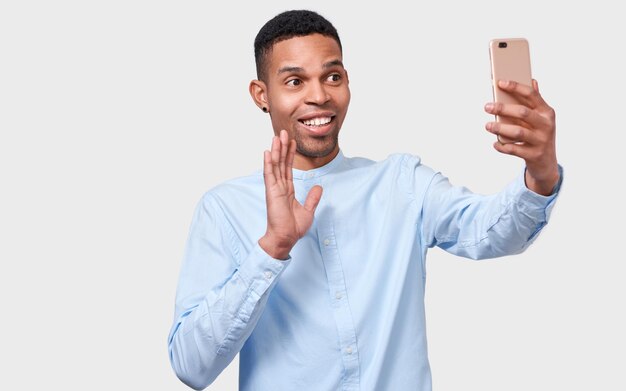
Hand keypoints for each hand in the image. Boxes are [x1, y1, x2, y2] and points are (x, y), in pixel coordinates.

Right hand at [258, 130, 322, 258]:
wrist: (286, 238)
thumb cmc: (293, 228)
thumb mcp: (308, 210)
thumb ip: (313, 198)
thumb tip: (319, 187)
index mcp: (287, 190)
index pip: (288, 168)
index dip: (290, 154)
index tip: (292, 142)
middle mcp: (280, 187)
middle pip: (281, 162)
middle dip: (283, 147)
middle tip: (283, 132)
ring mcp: (275, 189)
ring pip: (275, 165)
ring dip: (276, 150)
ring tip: (277, 136)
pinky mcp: (272, 192)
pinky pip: (270, 174)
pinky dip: (269, 163)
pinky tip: (268, 152)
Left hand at [484, 79, 559, 195]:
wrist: (547, 163)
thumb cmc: (538, 135)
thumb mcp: (540, 118)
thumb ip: (535, 102)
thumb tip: (532, 80)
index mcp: (547, 112)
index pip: (532, 95)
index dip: (516, 87)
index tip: (500, 82)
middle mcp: (546, 125)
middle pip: (522, 112)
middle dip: (503, 108)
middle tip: (487, 107)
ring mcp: (541, 140)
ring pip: (518, 132)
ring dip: (500, 128)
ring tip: (487, 125)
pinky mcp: (534, 155)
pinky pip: (514, 150)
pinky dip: (502, 147)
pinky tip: (495, 144)